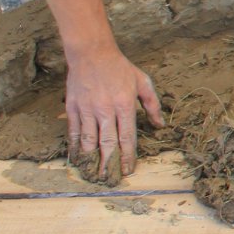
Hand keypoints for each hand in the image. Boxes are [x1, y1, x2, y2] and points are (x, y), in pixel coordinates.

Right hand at [64, 44, 162, 184]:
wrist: (91, 53)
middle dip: (110, 164)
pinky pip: (74, 131)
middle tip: (110, 180)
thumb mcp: (142, 82)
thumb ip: (152, 105)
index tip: (128, 171)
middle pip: (108, 143)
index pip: (127, 137)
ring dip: (91, 160)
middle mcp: (105, 109)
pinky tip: (77, 159)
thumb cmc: (119, 68)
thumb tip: (160, 125)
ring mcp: (87, 109)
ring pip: (88, 140)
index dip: (128, 156)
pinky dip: (75, 147)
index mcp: (125, 105)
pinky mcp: (73, 107)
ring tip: (93, 175)